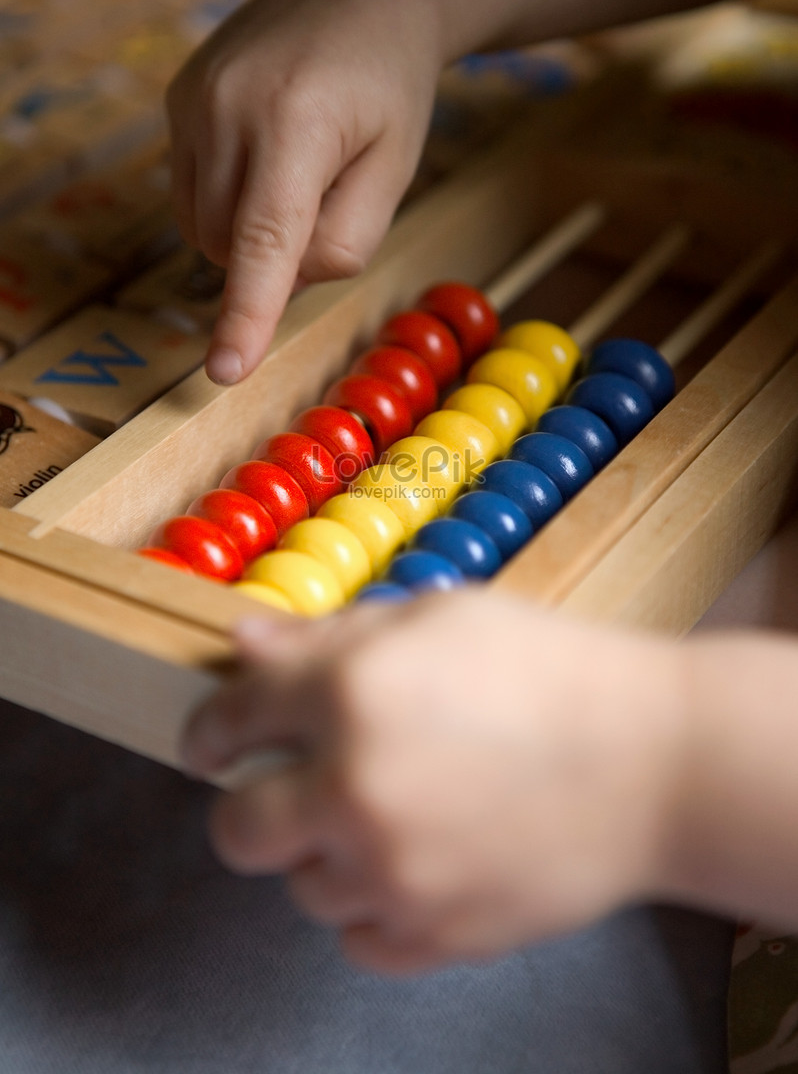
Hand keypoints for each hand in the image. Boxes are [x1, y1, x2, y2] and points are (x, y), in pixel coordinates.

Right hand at [167, 0, 442, 384]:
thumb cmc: (392, 89)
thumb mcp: (397, 170)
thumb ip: (347, 240)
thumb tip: (283, 281)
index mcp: (297, 121)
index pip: (265, 239)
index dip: (246, 312)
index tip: (225, 371)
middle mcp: (229, 105)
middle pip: (232, 245)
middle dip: (277, 258)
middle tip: (331, 200)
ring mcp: (193, 98)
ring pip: (202, 228)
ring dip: (248, 234)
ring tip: (300, 172)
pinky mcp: (177, 98)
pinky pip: (190, 192)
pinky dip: (228, 203)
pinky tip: (268, 158)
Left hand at [181, 591, 683, 972]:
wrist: (656, 761)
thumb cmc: (551, 669)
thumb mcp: (439, 616)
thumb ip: (330, 635)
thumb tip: (244, 647)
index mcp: (349, 693)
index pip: (230, 722)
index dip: (210, 731)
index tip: (210, 745)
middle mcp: (354, 789)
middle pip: (238, 831)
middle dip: (253, 807)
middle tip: (293, 791)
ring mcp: (392, 873)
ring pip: (302, 887)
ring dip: (329, 854)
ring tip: (392, 817)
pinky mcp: (433, 935)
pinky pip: (359, 937)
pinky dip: (376, 905)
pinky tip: (419, 863)